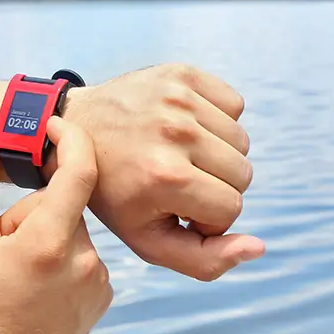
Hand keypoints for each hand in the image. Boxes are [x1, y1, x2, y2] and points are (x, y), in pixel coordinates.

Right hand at [0, 117, 112, 333]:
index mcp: (50, 239)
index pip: (80, 169)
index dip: (70, 138)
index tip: (52, 127)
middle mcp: (85, 257)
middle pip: (64, 204)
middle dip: (35, 211)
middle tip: (2, 243)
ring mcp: (99, 279)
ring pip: (73, 233)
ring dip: (48, 237)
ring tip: (18, 273)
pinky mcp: (103, 297)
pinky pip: (84, 259)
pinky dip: (62, 261)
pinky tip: (37, 288)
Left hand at [60, 64, 265, 281]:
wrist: (74, 131)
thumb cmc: (114, 193)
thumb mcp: (147, 240)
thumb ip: (205, 259)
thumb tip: (259, 247)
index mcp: (166, 177)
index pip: (232, 208)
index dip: (207, 216)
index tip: (176, 207)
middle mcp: (176, 132)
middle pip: (243, 174)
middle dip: (215, 186)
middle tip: (177, 182)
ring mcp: (178, 98)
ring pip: (241, 141)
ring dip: (216, 154)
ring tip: (180, 155)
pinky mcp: (182, 74)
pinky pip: (233, 104)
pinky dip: (216, 120)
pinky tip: (183, 128)